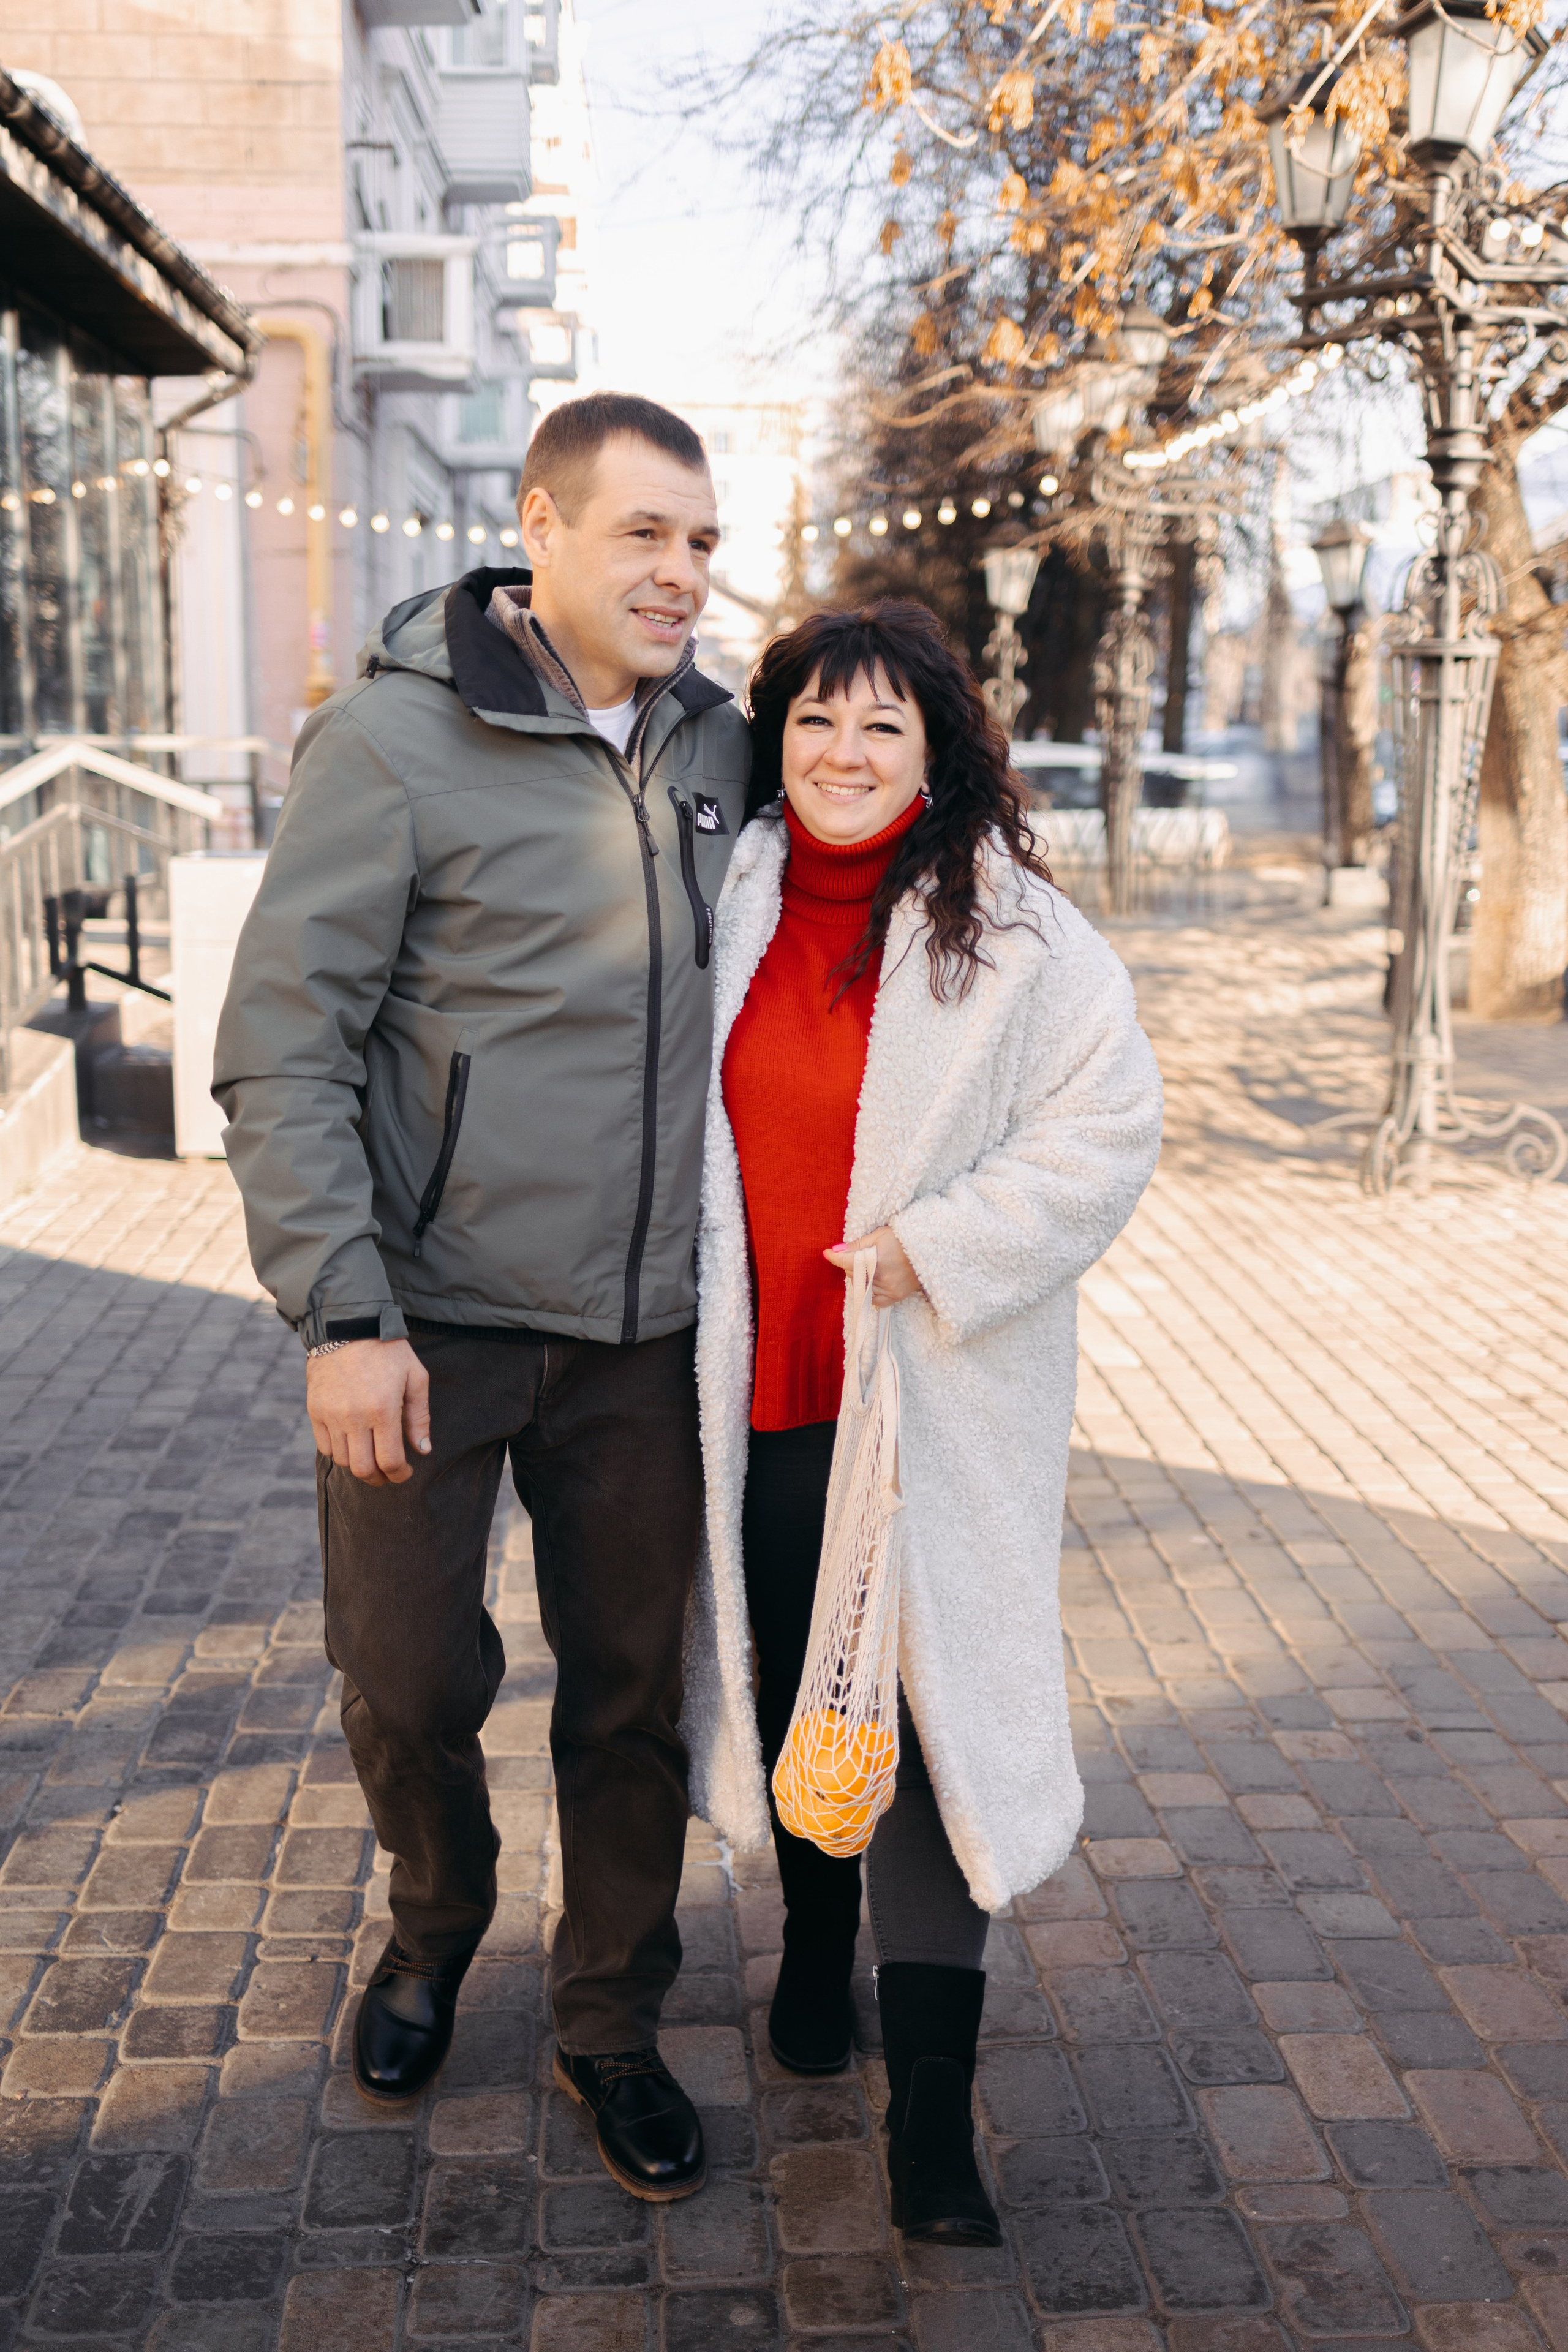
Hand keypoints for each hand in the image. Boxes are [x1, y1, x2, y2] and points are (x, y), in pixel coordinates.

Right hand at [307, 1338, 430, 1485]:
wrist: (347, 1326)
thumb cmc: (388, 1351)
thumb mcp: (415, 1377)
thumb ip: (419, 1417)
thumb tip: (423, 1450)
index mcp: (382, 1409)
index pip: (389, 1461)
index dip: (400, 1475)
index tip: (405, 1472)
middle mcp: (354, 1417)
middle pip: (363, 1469)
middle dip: (379, 1478)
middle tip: (388, 1473)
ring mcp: (331, 1415)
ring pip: (344, 1461)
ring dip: (360, 1465)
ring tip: (372, 1456)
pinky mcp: (315, 1411)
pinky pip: (325, 1447)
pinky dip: (340, 1453)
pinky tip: (353, 1443)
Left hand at [823, 1227, 925, 1306]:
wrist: (931, 1248)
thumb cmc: (905, 1238)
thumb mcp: (881, 1235)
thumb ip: (858, 1244)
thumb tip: (837, 1250)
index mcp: (876, 1260)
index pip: (847, 1262)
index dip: (835, 1257)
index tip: (827, 1254)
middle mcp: (881, 1277)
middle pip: (853, 1275)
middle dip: (852, 1266)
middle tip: (862, 1256)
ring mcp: (889, 1289)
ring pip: (862, 1287)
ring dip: (862, 1278)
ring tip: (873, 1266)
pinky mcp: (896, 1296)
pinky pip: (875, 1300)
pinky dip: (871, 1292)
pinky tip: (875, 1282)